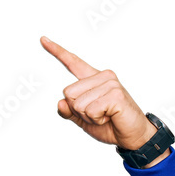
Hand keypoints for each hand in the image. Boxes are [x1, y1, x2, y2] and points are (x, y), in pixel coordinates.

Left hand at [40, 35, 157, 150]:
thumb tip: (60, 103)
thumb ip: (70, 112)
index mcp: (93, 79)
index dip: (57, 51)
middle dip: (77, 111)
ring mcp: (110, 83)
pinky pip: (90, 110)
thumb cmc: (110, 126)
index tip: (43, 39)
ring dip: (88, 117)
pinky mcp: (115, 94)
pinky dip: (97, 119)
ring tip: (105, 116)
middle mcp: (102, 76)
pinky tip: (110, 117)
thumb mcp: (83, 120)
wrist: (131, 136)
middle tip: (98, 114)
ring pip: (78, 104)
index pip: (73, 63)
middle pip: (68, 93)